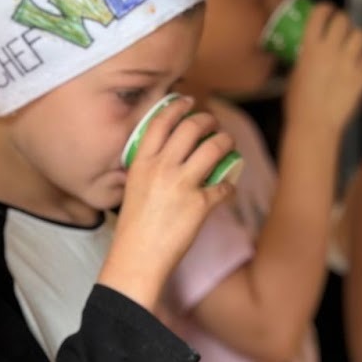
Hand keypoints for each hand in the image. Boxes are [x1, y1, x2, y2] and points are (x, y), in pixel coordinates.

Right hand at [102, 97, 235, 312]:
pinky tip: (227, 188)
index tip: (188, 102)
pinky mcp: (200, 205)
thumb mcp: (132, 189)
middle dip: (208, 120)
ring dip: (226, 142)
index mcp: (142, 163)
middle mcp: (162, 169)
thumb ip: (148, 170)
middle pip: (192, 128)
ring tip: (228, 145)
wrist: (136, 259)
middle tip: (214, 124)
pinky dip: (229, 186)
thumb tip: (168, 158)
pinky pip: (224, 186)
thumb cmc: (133, 229)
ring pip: (214, 148)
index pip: (161, 122)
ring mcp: (182, 185)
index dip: (177, 107)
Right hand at [284, 3, 361, 137]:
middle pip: (343, 20)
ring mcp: (349, 64)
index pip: (320, 14)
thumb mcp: (295, 75)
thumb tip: (311, 51)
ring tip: (354, 47)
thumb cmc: (298, 105)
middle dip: (342, 22)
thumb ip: (306, 59)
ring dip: (357, 39)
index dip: (325, 9)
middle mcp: (331, 52)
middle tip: (341, 30)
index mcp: (310, 49)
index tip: (326, 10)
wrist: (314, 127)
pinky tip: (358, 68)